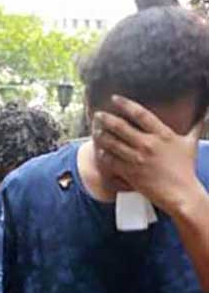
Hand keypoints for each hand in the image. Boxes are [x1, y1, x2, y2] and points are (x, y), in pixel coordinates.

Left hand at [93, 95, 205, 215]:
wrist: (181, 193)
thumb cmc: (186, 169)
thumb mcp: (190, 144)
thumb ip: (195, 126)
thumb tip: (206, 113)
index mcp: (162, 134)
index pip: (140, 114)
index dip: (125, 104)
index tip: (115, 99)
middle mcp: (148, 144)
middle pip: (121, 127)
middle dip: (106, 119)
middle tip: (98, 115)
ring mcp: (137, 158)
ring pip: (112, 143)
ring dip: (101, 135)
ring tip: (95, 131)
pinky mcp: (130, 172)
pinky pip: (111, 161)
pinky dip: (103, 155)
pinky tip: (99, 151)